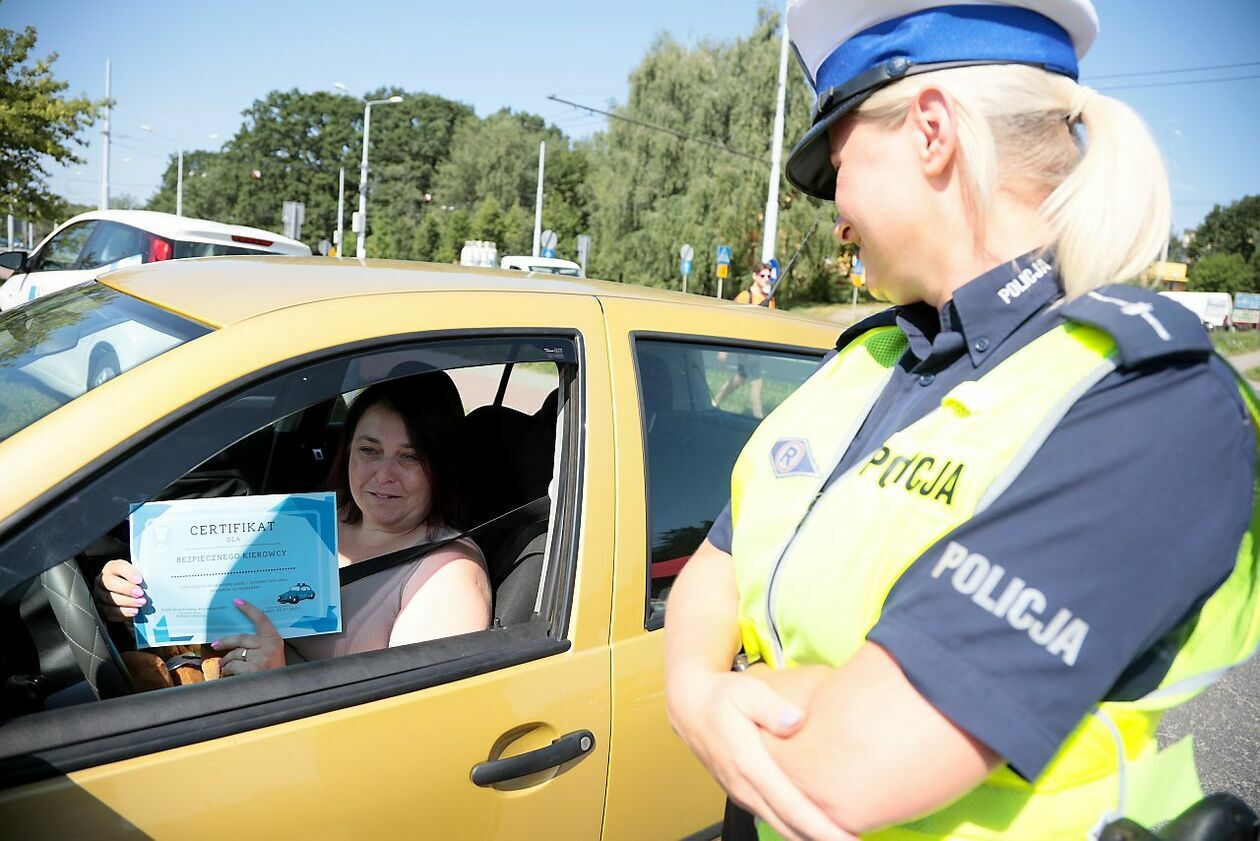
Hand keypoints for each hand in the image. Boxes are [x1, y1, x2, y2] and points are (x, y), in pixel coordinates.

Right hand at [92, 559, 146, 621]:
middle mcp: (102, 580)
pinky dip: (123, 612)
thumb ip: (143, 574)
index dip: (129, 573)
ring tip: (140, 603)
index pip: (118, 566)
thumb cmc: (134, 582)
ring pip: (109, 598)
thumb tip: (157, 577)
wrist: (126, 594)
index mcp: (112, 567)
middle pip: (111, 583)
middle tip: (141, 593)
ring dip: (127, 602)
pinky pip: (109, 611)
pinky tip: (134, 611)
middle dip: (127, 589)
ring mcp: (99, 595)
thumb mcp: (137, 574)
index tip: (140, 580)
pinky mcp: (100, 608)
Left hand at [212, 599, 285, 674]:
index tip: (237, 601)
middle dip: (226, 642)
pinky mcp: (253, 669)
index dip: (249, 609)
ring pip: (235, 654)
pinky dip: (229, 670)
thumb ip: (260, 645)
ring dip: (227, 661)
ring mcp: (261, 658)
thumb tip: (236, 643)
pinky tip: (230, 673)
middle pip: (241, 639)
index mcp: (274, 639)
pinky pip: (233, 666)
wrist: (279, 689)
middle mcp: (268, 646)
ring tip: (225, 664)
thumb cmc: (274, 671)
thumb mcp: (273, 654)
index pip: (261, 619)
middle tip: (216, 644)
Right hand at [669, 670, 854, 840]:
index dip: (821, 828)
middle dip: (822, 839)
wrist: (690, 707)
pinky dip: (795, 827)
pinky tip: (815, 826)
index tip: (848, 839)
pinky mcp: (743, 793)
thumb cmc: (722, 697)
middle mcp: (745, 786)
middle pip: (790, 826)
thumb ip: (772, 706)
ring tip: (841, 837)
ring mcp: (742, 793)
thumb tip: (795, 721)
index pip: (791, 807)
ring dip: (809, 835)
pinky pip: (772, 818)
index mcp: (749, 764)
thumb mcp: (748, 691)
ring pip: (781, 826)